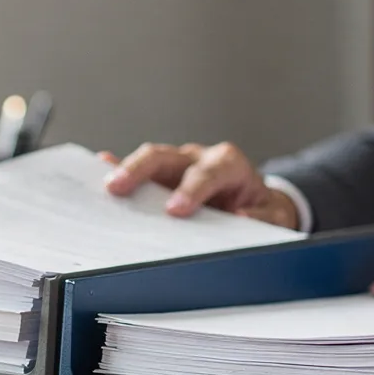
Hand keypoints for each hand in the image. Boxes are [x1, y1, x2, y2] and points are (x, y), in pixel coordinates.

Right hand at [101, 142, 301, 228]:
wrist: (256, 202)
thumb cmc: (261, 209)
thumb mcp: (274, 217)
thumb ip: (262, 217)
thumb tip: (240, 218)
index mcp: (229, 165)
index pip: (209, 172)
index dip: (192, 189)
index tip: (176, 210)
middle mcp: (199, 158)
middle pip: (167, 156)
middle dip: (143, 170)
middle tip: (120, 187)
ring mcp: (177, 165)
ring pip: (149, 160)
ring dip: (126, 171)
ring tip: (105, 186)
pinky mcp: (161, 175)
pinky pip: (138, 168)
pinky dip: (119, 168)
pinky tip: (99, 171)